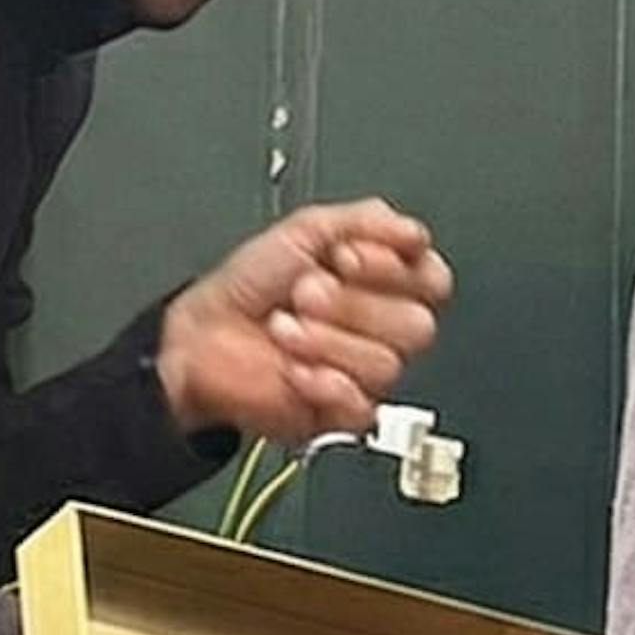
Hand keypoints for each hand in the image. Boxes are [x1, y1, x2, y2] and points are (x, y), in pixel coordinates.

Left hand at [159, 205, 449, 447]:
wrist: (201, 337)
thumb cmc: (247, 285)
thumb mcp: (306, 229)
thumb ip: (367, 221)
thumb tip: (414, 232)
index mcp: (383, 282)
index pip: (432, 279)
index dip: (392, 269)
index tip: (343, 257)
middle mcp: (380, 327)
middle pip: (417, 325)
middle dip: (352, 305)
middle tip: (305, 293)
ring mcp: (363, 371)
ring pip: (387, 365)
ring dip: (326, 342)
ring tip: (286, 330)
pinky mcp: (343, 412)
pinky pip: (362, 405)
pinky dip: (323, 384)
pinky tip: (294, 370)